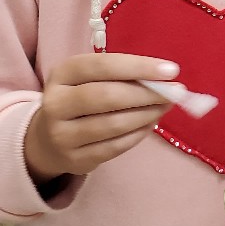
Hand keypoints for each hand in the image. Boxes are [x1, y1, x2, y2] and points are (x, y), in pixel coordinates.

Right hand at [24, 52, 180, 184]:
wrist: (48, 139)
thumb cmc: (81, 100)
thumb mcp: (91, 80)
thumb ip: (122, 76)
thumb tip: (166, 81)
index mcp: (62, 74)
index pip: (102, 65)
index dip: (139, 67)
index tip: (171, 70)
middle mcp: (56, 103)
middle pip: (107, 96)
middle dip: (147, 94)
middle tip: (175, 93)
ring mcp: (62, 135)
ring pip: (114, 124)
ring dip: (147, 115)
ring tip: (164, 107)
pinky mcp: (75, 159)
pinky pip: (115, 147)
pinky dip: (139, 134)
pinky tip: (149, 124)